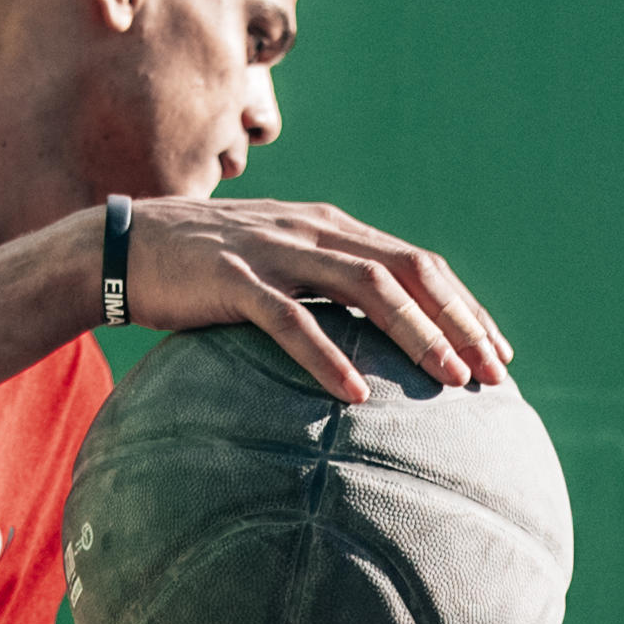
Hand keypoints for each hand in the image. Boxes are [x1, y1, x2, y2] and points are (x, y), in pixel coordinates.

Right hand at [121, 197, 510, 400]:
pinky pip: (289, 320)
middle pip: (407, 271)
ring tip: (447, 380)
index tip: (498, 353)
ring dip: (414, 333)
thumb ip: (326, 291)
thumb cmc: (206, 272)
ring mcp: (275, 251)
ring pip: (364, 286)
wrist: (125, 247)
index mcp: (332, 228)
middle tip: (492, 376)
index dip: (463, 307)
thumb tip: (376, 344)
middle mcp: (313, 231)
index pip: (417, 263)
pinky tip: (355, 395)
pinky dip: (326, 355)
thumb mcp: (279, 270)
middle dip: (457, 322)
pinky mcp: (233, 279)